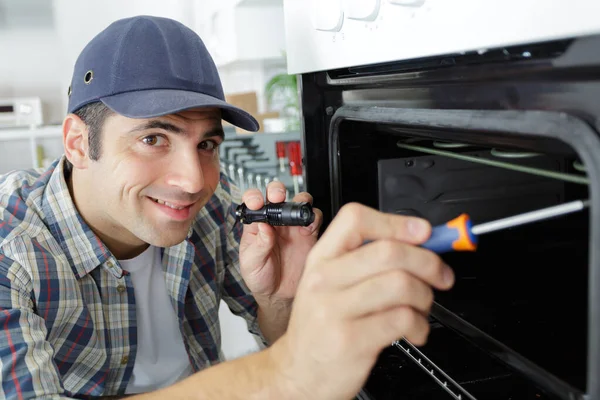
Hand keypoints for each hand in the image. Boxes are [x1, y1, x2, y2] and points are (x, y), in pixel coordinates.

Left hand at [239, 181, 322, 301]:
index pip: (254, 202)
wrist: (279, 296)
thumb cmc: (261, 278)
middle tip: (277, 197)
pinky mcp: (309, 234)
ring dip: (298, 201)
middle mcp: (275, 221)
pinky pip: (315, 219)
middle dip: (277, 191)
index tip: (255, 202)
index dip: (254, 198)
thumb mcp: (251, 264)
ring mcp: (293, 226)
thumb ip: (258, 245)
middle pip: (277, 195)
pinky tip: (308, 226)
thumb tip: (263, 226)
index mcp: (256, 224)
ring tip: (294, 212)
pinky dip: (314, 218)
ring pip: (298, 203)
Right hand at [269, 203, 454, 399]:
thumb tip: (419, 242)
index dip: (397, 222)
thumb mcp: (330, 284)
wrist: (298, 372)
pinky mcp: (350, 340)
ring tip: (422, 306)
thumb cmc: (320, 326)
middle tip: (441, 274)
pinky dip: (420, 325)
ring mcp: (334, 310)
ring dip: (426, 296)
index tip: (423, 232)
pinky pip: (402, 319)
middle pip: (389, 252)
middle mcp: (324, 280)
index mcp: (321, 259)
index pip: (356, 220)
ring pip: (401, 284)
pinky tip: (414, 329)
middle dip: (428, 261)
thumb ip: (366, 260)